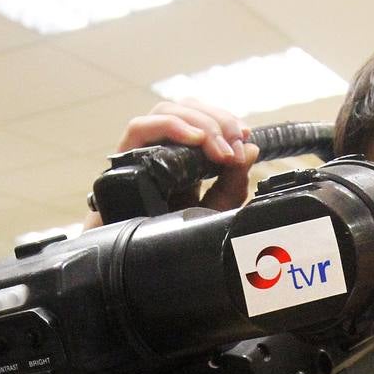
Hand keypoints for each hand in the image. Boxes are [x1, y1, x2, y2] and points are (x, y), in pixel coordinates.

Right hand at [83, 98, 261, 228]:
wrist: (145, 265)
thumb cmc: (176, 239)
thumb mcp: (216, 210)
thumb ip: (234, 182)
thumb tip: (251, 149)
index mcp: (181, 155)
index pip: (200, 116)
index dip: (223, 118)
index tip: (243, 134)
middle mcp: (159, 148)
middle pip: (185, 107)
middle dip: (216, 119)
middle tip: (233, 144)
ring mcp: (140, 151)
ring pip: (165, 110)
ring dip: (198, 122)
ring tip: (218, 148)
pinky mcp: (123, 159)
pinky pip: (139, 128)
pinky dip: (169, 126)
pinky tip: (193, 139)